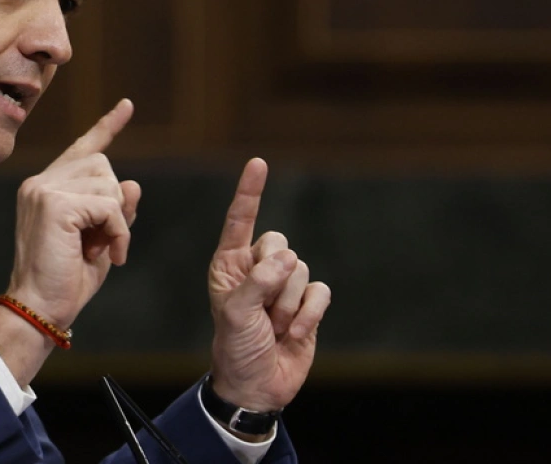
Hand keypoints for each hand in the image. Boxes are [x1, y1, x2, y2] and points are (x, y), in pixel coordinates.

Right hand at [6, 99, 141, 327]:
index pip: (81, 148)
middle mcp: (40, 182)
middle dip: (114, 204)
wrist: (38, 308)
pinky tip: (106, 254)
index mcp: (46, 187)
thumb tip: (131, 184)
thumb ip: (114, 209)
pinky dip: (117, 231)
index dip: (106, 127)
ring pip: (107, 182)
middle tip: (102, 242)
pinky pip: (108, 205)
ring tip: (100, 249)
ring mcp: (44, 189)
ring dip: (116, 220)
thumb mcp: (100, 239)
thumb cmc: (66, 279)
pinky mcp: (54, 204)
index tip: (126, 106)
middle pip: (103, 165)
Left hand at [208, 158, 330, 411]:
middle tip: (261, 309)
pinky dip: (310, 314)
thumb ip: (257, 283)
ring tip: (273, 326)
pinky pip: (321, 290)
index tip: (258, 163)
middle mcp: (256, 268)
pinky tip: (294, 333)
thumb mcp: (235, 315)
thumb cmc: (236, 348)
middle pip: (279, 242)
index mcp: (229, 264)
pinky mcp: (308, 302)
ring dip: (289, 303)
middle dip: (274, 278)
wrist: (258, 385)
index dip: (250, 192)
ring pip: (301, 268)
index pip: (241, 221)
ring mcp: (284, 285)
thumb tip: (287, 259)